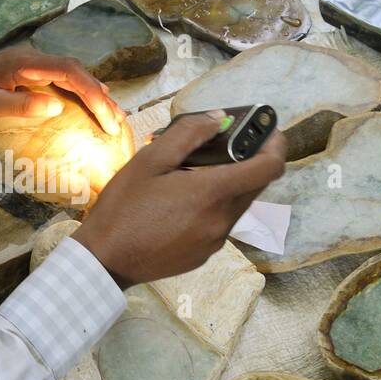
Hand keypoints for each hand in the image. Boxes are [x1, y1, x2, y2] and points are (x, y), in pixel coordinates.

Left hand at [0, 46, 125, 134]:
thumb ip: (19, 104)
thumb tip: (56, 106)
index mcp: (24, 63)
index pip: (69, 72)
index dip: (92, 93)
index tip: (106, 117)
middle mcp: (34, 59)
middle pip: (77, 73)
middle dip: (101, 98)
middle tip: (117, 124)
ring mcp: (34, 64)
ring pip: (74, 76)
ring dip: (96, 95)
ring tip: (115, 117)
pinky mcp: (33, 73)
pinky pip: (65, 80)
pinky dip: (84, 93)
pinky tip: (96, 104)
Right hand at [73, 111, 287, 288]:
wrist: (105, 260)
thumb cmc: (123, 208)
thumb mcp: (150, 160)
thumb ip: (188, 134)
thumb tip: (218, 119)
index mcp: (213, 193)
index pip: (269, 168)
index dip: (275, 145)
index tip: (268, 131)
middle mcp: (223, 220)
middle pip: (256, 186)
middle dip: (248, 162)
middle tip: (223, 146)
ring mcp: (215, 242)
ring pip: (238, 205)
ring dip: (229, 186)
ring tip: (195, 174)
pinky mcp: (205, 255)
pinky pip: (220, 224)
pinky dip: (213, 208)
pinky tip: (183, 204)